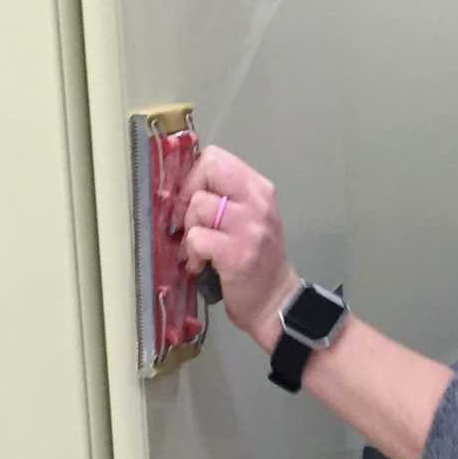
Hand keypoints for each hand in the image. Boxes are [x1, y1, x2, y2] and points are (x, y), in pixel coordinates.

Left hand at [173, 145, 298, 352]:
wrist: (275, 300)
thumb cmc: (258, 260)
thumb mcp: (251, 217)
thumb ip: (225, 196)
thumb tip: (182, 184)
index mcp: (260, 189)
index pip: (217, 158)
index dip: (197, 177)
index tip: (194, 199)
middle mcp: (258, 203)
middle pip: (208, 170)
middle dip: (189, 195)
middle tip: (191, 221)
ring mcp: (249, 228)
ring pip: (198, 206)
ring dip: (190, 231)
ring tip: (200, 250)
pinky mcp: (237, 253)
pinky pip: (197, 237)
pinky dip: (192, 254)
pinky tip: (202, 264)